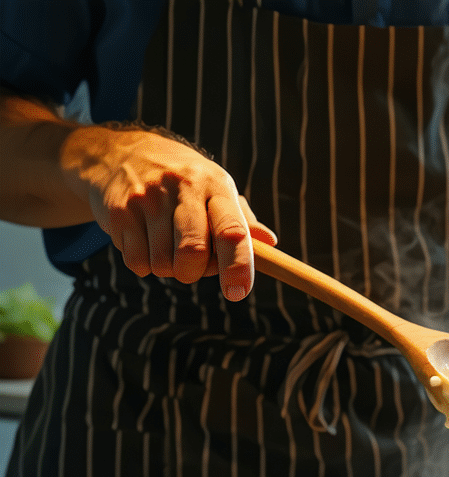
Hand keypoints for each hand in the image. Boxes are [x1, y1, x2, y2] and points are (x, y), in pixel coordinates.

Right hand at [67, 125, 276, 299]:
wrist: (121, 153)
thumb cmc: (183, 182)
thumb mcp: (215, 190)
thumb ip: (243, 220)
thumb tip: (269, 243)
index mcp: (216, 186)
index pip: (232, 230)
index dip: (238, 265)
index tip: (237, 292)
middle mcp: (183, 188)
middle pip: (193, 251)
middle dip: (194, 273)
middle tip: (192, 266)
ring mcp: (148, 198)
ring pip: (163, 263)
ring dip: (168, 268)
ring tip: (166, 245)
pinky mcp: (119, 212)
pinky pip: (137, 262)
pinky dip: (144, 264)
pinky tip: (144, 241)